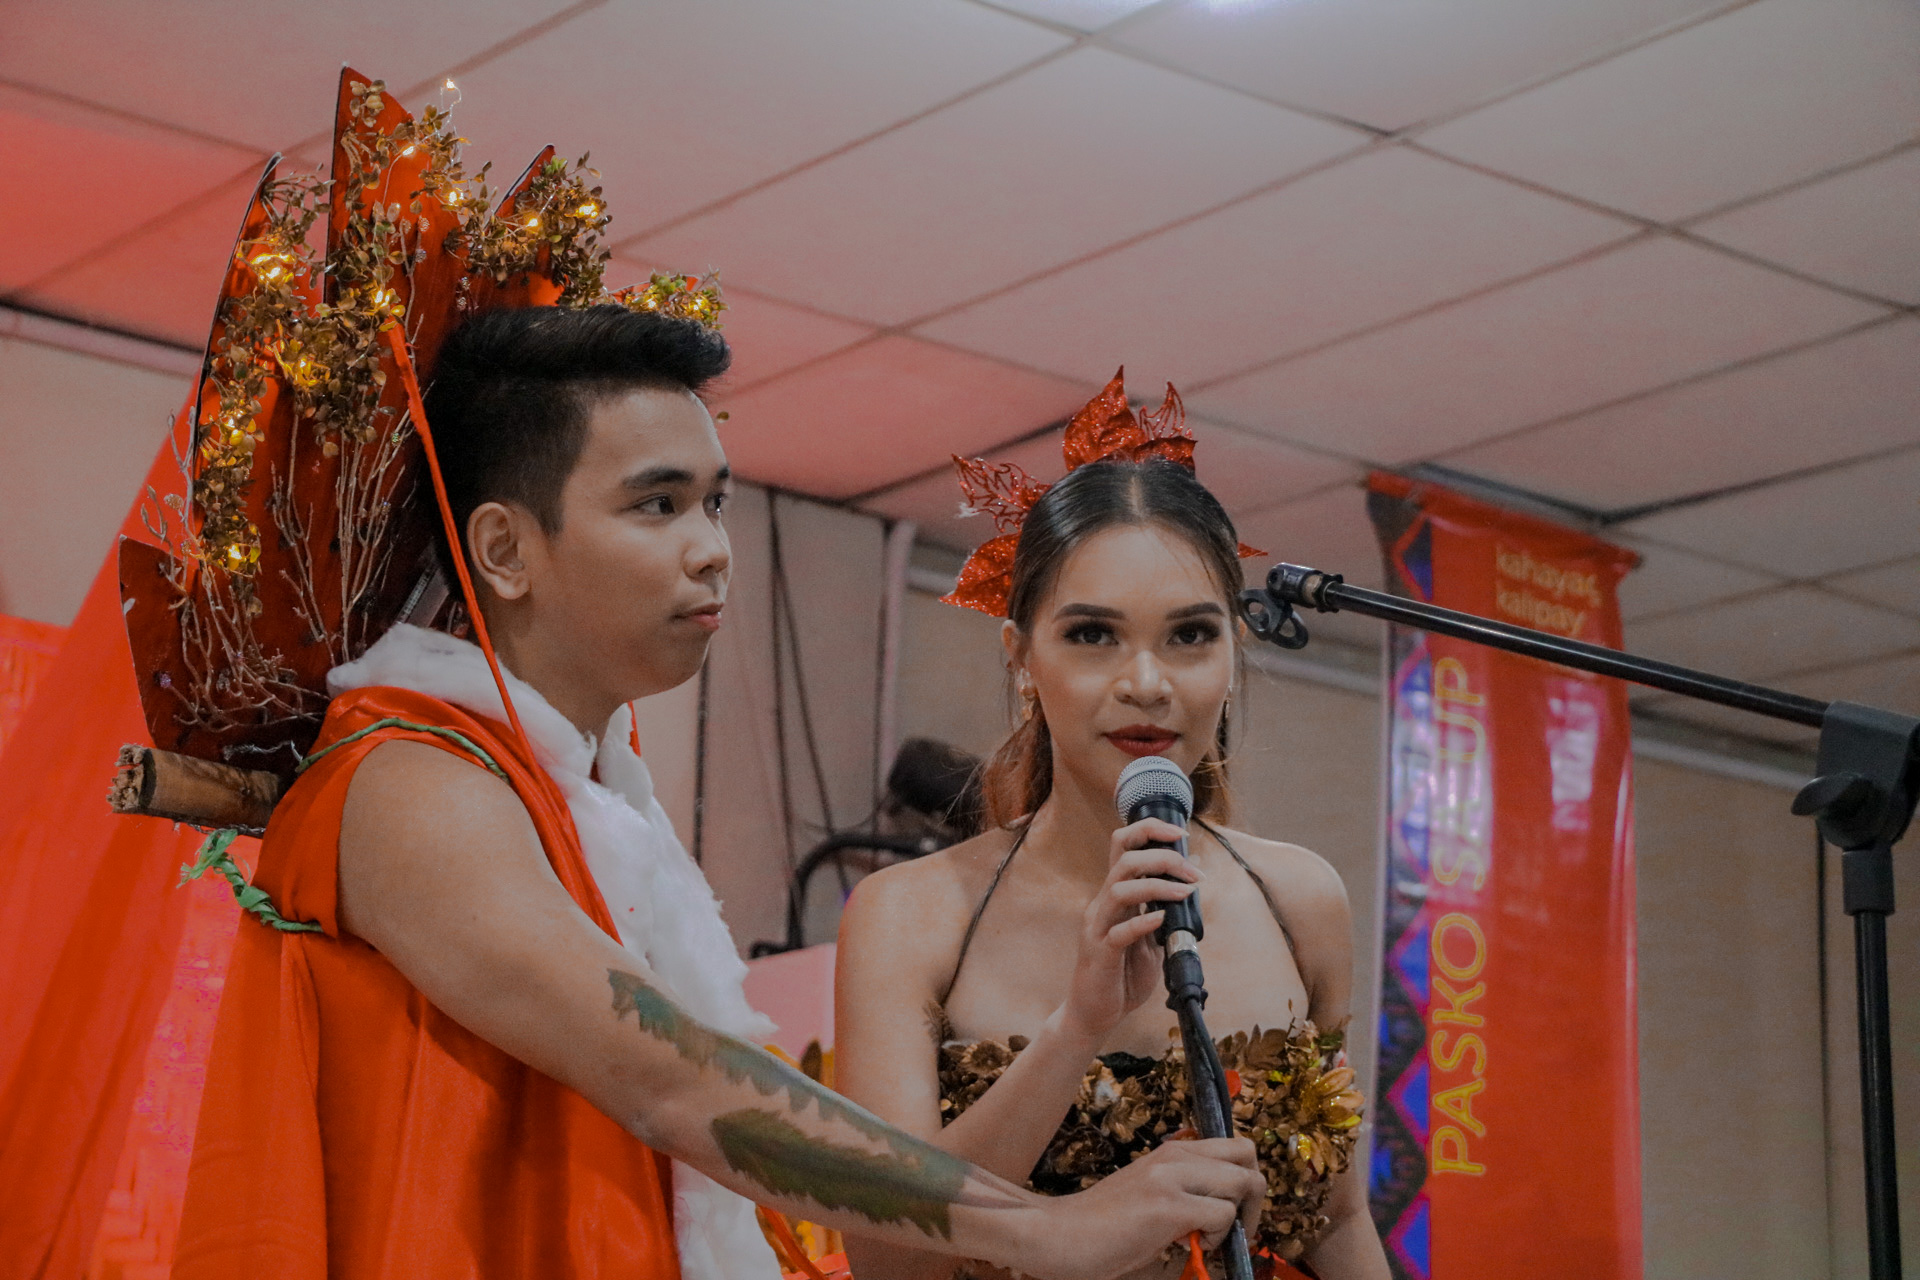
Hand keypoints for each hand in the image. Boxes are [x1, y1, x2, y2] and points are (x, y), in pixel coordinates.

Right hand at [1012, 1136, 1263, 1279]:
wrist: (1058, 1234)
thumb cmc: (1101, 1225)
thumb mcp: (1149, 1192)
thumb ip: (1184, 1189)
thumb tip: (1225, 1209)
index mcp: (1173, 1150)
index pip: (1235, 1146)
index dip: (1244, 1178)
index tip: (1232, 1212)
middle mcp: (1176, 1155)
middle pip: (1249, 1154)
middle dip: (1255, 1194)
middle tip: (1236, 1226)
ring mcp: (1172, 1178)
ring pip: (1244, 1182)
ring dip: (1238, 1218)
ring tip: (1209, 1239)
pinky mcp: (1167, 1206)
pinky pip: (1223, 1214)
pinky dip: (1220, 1236)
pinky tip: (1191, 1245)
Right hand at [1057, 819, 1200, 1046]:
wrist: (1094, 1014)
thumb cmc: (1122, 975)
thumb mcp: (1150, 940)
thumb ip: (1164, 914)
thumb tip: (1190, 886)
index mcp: (1115, 896)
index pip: (1123, 846)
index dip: (1149, 830)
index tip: (1180, 833)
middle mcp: (1103, 904)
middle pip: (1124, 858)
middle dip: (1164, 857)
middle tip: (1194, 873)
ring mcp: (1098, 927)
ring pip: (1120, 888)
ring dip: (1158, 885)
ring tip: (1186, 892)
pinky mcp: (1099, 953)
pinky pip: (1119, 932)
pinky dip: (1143, 921)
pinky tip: (1162, 920)